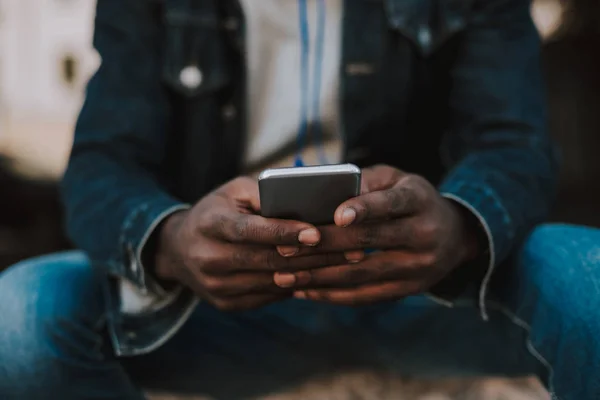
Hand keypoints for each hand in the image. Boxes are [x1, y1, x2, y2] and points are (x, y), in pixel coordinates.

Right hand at [155, 177, 350, 310]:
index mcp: (210, 225)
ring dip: (312, 272)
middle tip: (350, 249)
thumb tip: (306, 202)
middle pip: (267, 260)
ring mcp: (216, 286)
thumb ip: (264, 194)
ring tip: (345, 262)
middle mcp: (208, 258)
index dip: (283, 233)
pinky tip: (321, 275)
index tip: (316, 233)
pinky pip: (268, 296)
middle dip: (312, 255)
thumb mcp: (233, 192)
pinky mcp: (225, 304)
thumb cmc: (217, 212)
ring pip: (273, 282)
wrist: (179, 250)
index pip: (250, 231)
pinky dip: (296, 285)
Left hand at [273, 165, 479, 305]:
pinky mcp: (407, 290)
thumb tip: (325, 190)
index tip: (337, 215)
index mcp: (419, 201)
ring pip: (362, 275)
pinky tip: (306, 291)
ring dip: (320, 278)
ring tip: (285, 276)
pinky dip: (332, 295)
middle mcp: (423, 236)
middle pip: (369, 241)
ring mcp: (418, 268)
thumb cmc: (412, 200)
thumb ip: (366, 182)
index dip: (364, 209)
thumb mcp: (398, 180)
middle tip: (286, 248)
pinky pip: (365, 296)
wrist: (455, 236)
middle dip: (324, 245)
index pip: (391, 204)